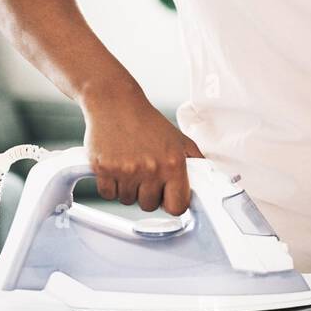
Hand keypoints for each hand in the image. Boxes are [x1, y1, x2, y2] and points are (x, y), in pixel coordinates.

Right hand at [82, 85, 204, 215]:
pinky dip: (110, 185)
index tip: (167, 196)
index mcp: (173, 163)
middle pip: (149, 206)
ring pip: (127, 201)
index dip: (171, 203)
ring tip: (130, 165)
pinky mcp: (103, 169)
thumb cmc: (147, 122)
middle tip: (144, 174)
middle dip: (147, 194)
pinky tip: (116, 166)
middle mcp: (151, 169)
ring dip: (128, 189)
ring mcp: (126, 170)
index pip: (177, 206)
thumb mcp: (179, 139)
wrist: (116, 104)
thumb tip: (206, 182)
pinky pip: (108, 194)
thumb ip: (195, 161)